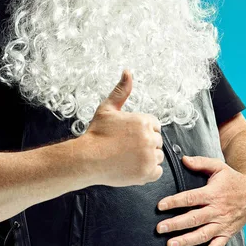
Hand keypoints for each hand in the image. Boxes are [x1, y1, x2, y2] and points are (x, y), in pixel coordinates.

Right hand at [83, 69, 163, 187]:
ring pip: (157, 156)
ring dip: (146, 158)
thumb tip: (127, 72)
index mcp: (143, 121)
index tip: (129, 136)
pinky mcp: (147, 173)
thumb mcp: (108, 108)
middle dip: (144, 144)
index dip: (142, 131)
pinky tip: (132, 166)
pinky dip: (147, 171)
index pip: (154, 126)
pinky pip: (157, 172)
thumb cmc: (96, 134)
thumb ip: (121, 90)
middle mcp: (149, 138)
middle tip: (126, 147)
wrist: (87, 159)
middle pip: (156, 141)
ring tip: (128, 157)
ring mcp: (149, 157)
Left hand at [156, 155, 245, 245]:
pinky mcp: (227, 233)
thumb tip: (183, 159)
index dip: (174, 202)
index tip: (160, 206)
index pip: (190, 198)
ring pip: (202, 235)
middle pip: (193, 219)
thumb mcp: (218, 166)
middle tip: (159, 228)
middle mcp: (217, 210)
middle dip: (175, 224)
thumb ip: (200, 162)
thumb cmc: (232, 179)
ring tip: (170, 244)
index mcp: (212, 194)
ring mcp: (222, 224)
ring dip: (186, 241)